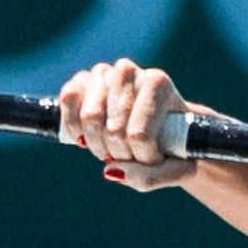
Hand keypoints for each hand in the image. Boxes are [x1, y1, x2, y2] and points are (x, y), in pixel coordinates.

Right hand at [58, 58, 196, 189]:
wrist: (161, 125)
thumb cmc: (174, 147)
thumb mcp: (179, 170)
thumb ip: (152, 176)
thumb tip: (110, 171)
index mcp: (158, 83)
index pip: (139, 135)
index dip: (144, 158)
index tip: (155, 158)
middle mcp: (128, 71)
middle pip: (113, 131)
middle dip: (120, 154)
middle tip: (131, 155)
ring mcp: (102, 73)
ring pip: (90, 118)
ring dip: (98, 146)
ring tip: (113, 148)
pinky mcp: (80, 81)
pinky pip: (68, 101)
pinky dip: (74, 128)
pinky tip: (87, 138)